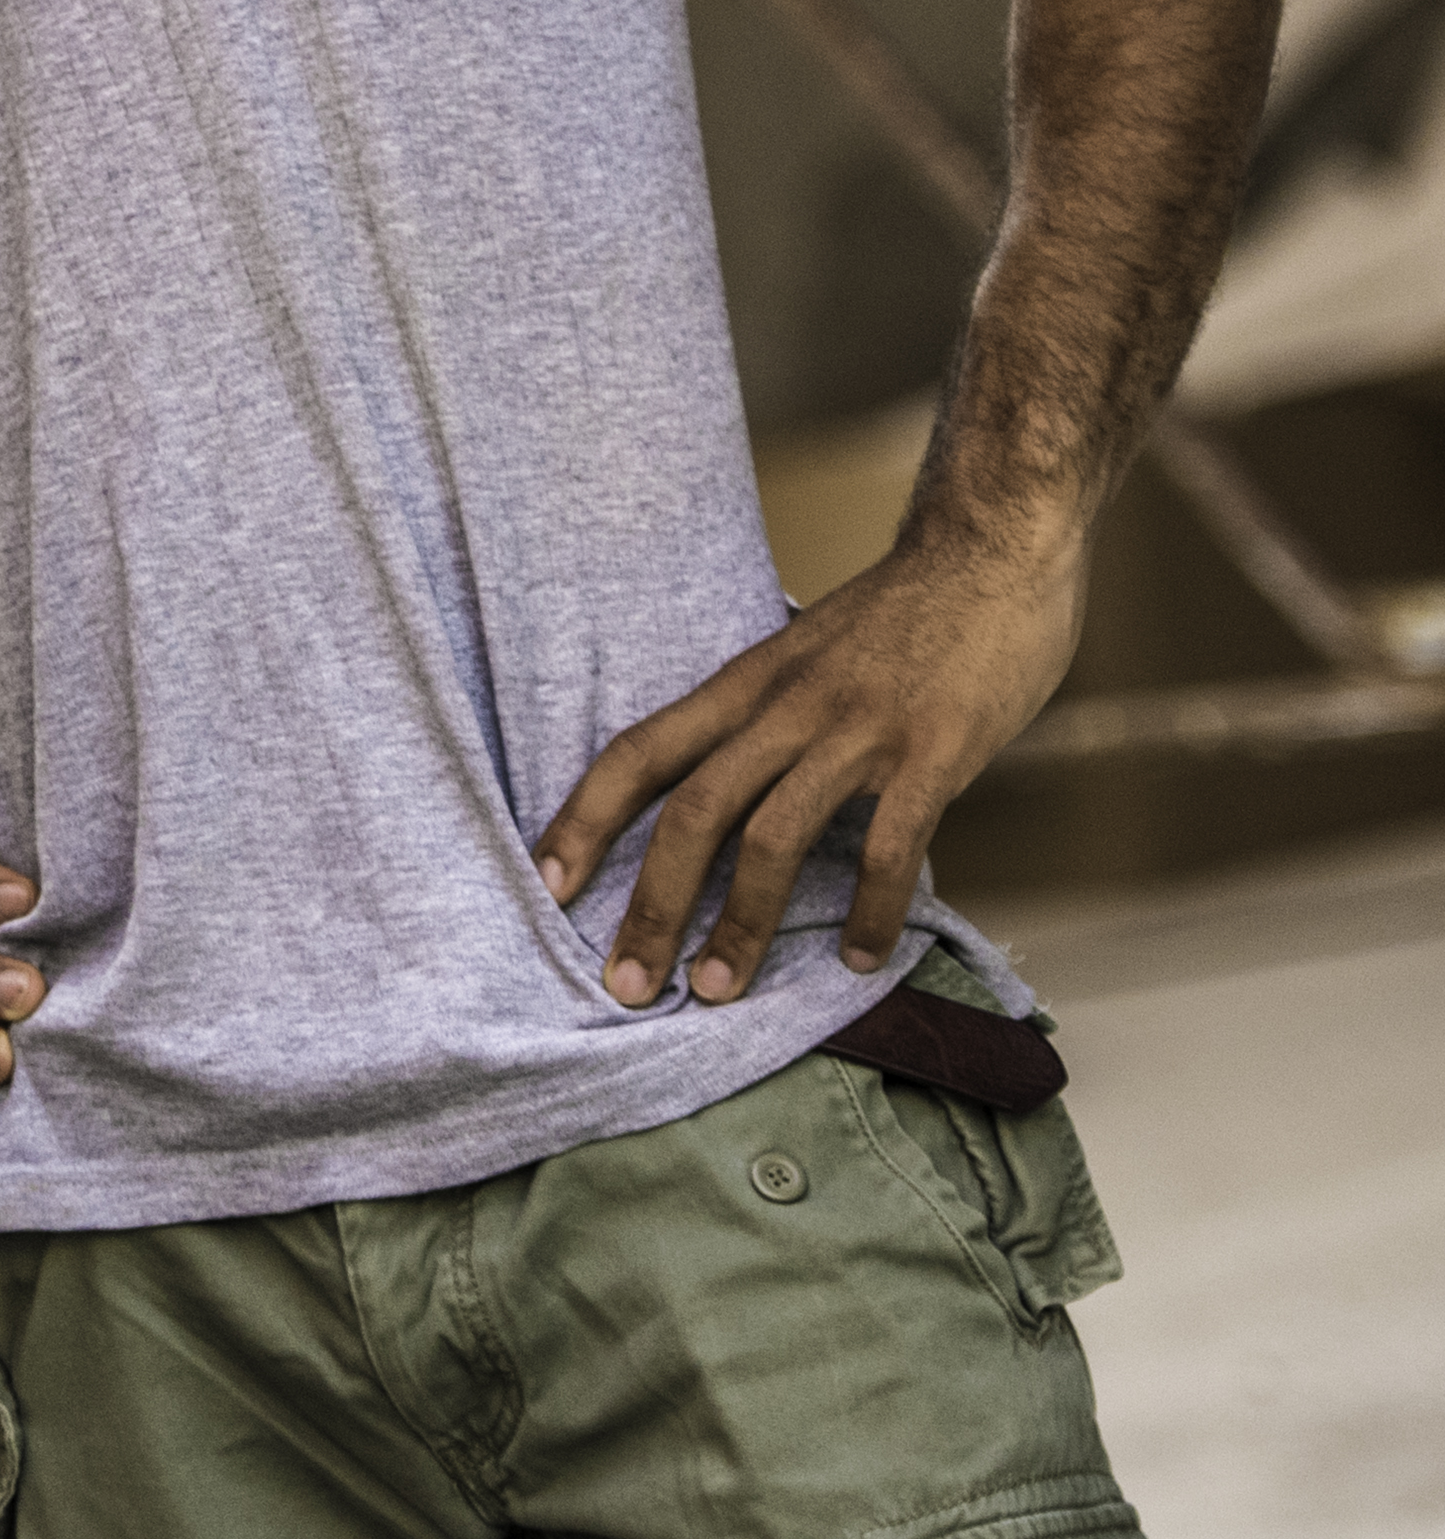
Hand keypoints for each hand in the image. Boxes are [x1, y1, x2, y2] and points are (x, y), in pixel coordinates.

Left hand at [532, 518, 1085, 1005]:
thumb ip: (763, 720)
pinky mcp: (934, 751)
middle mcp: (787, 707)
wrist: (994, 548)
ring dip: (740, 923)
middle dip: (650, 905)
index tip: (545, 886)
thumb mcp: (801, 656)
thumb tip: (724, 799)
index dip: (584, 818)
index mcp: (744, 684)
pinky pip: (890, 846)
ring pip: (773, 837)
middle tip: (624, 986)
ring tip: (717, 991)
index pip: (638, 752)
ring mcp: (858, 730)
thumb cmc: (899, 614)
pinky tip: (860, 960)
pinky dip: (873, 911)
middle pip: (692, 811)